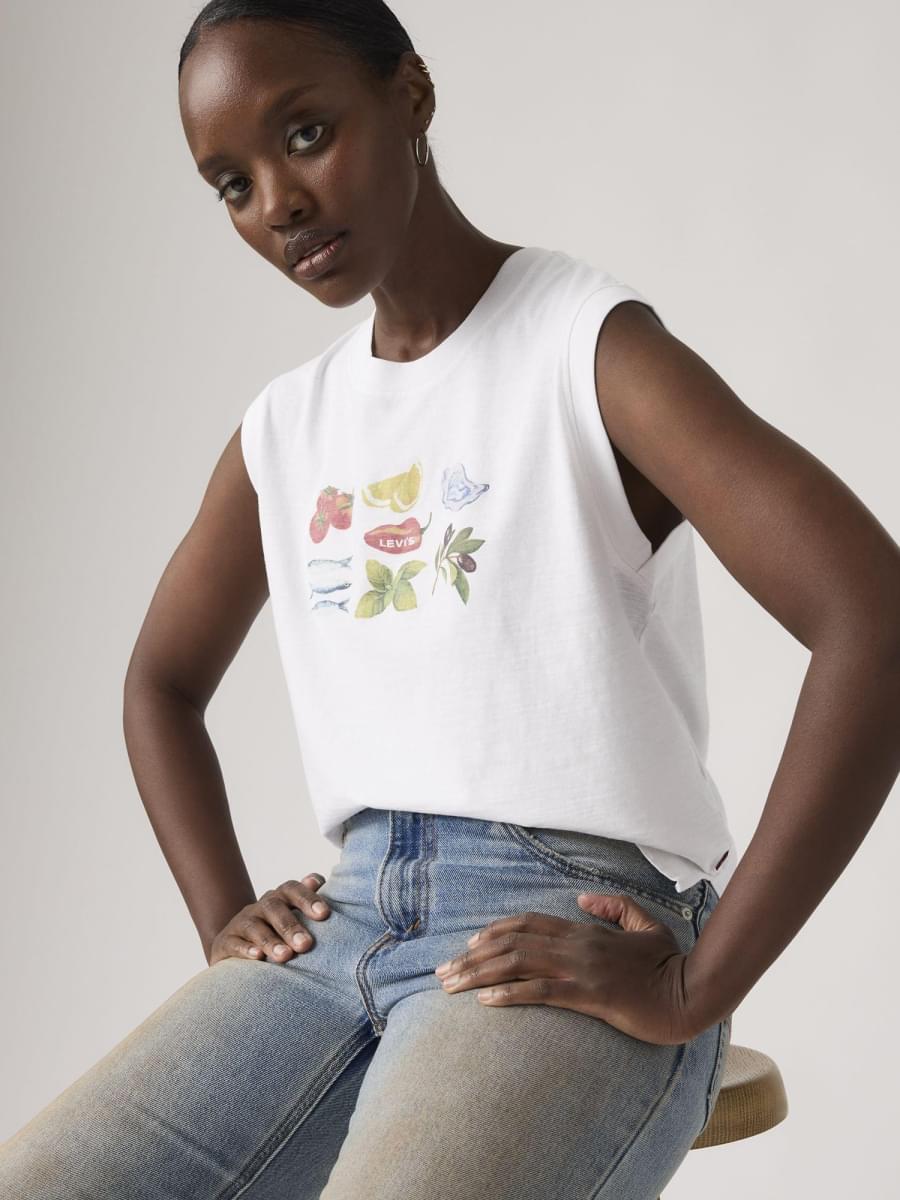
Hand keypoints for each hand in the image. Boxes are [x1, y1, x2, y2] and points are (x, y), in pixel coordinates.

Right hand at [208, 874, 330, 966]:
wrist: (235, 948)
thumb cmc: (276, 934)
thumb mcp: (293, 919)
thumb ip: (308, 904)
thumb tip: (317, 881)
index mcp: (279, 899)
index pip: (292, 889)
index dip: (308, 897)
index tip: (324, 914)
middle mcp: (260, 907)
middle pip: (274, 907)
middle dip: (291, 926)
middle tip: (306, 944)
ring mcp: (241, 923)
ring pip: (254, 927)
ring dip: (271, 941)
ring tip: (286, 956)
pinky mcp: (225, 942)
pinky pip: (234, 942)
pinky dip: (246, 949)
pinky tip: (258, 957)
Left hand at [434, 892, 698, 1044]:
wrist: (690, 994)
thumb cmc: (669, 964)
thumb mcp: (644, 926)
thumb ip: (614, 907)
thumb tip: (582, 899)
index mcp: (585, 931)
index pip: (529, 923)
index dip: (495, 930)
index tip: (468, 943)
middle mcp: (576, 945)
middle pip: (512, 943)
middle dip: (472, 956)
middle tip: (442, 972)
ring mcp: (581, 969)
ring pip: (518, 964)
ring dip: (479, 974)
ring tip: (450, 986)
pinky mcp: (589, 996)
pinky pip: (541, 992)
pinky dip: (509, 994)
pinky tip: (486, 1002)